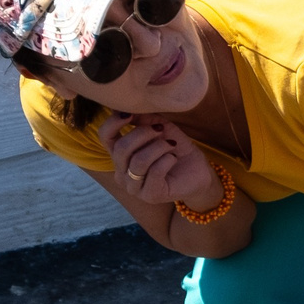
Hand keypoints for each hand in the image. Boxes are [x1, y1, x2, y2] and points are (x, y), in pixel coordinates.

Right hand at [102, 114, 219, 211]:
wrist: (199, 171)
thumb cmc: (175, 148)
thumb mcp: (161, 127)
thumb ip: (144, 118)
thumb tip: (128, 108)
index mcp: (120, 154)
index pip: (105, 137)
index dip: (113, 123)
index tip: (130, 114)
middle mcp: (122, 172)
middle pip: (121, 149)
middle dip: (143, 134)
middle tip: (161, 129)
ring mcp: (134, 187)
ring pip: (138, 161)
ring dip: (158, 147)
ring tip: (171, 144)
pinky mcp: (150, 195)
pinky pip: (154, 172)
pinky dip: (166, 160)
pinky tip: (174, 158)